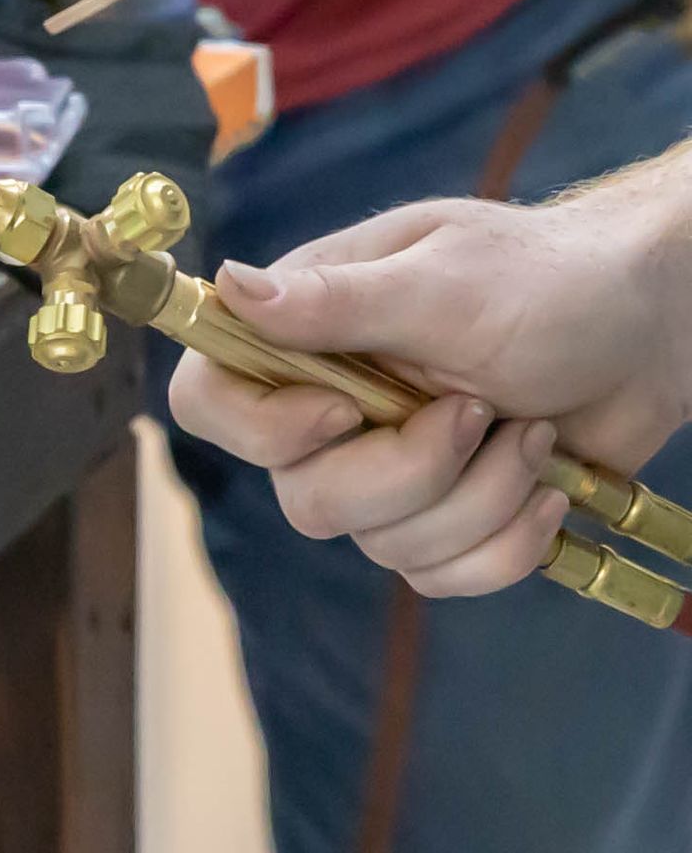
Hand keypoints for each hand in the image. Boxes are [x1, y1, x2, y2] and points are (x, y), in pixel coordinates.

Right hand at [169, 175, 691, 597]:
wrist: (653, 330)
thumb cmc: (548, 280)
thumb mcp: (444, 281)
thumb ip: (335, 300)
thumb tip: (228, 285)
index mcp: (303, 332)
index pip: (208, 399)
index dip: (261, 429)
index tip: (345, 410)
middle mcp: (327, 404)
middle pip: (302, 497)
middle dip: (408, 474)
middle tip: (480, 411)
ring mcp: (384, 467)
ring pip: (380, 544)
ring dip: (479, 499)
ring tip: (530, 433)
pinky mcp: (442, 517)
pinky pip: (439, 575)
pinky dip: (506, 542)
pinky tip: (547, 486)